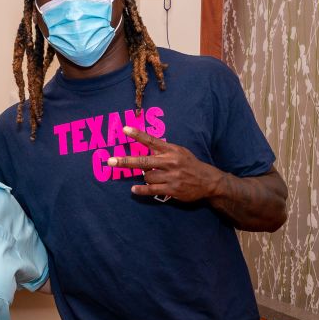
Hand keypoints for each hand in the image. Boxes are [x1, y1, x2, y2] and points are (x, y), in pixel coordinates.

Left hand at [105, 127, 225, 201]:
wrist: (207, 181)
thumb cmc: (189, 164)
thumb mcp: (179, 151)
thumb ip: (163, 149)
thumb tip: (143, 146)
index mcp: (171, 150)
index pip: (151, 140)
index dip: (137, 135)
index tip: (124, 129)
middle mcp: (170, 162)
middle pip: (144, 161)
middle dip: (126, 161)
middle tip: (110, 161)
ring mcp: (171, 176)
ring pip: (147, 177)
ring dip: (145, 177)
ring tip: (153, 176)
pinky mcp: (172, 189)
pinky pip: (151, 190)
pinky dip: (141, 190)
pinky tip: (134, 189)